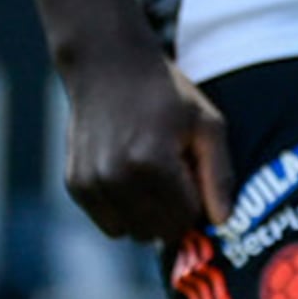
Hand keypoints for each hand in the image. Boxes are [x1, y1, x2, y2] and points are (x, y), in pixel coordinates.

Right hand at [63, 49, 231, 245]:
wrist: (107, 65)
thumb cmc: (165, 94)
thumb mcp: (206, 124)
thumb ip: (218, 175)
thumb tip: (221, 222)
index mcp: (152, 162)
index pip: (184, 218)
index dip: (196, 202)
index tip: (193, 176)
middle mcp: (116, 177)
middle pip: (158, 231)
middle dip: (173, 212)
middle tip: (173, 177)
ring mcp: (91, 183)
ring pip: (132, 233)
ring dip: (147, 216)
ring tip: (151, 177)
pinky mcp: (76, 185)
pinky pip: (109, 223)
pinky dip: (123, 211)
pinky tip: (129, 177)